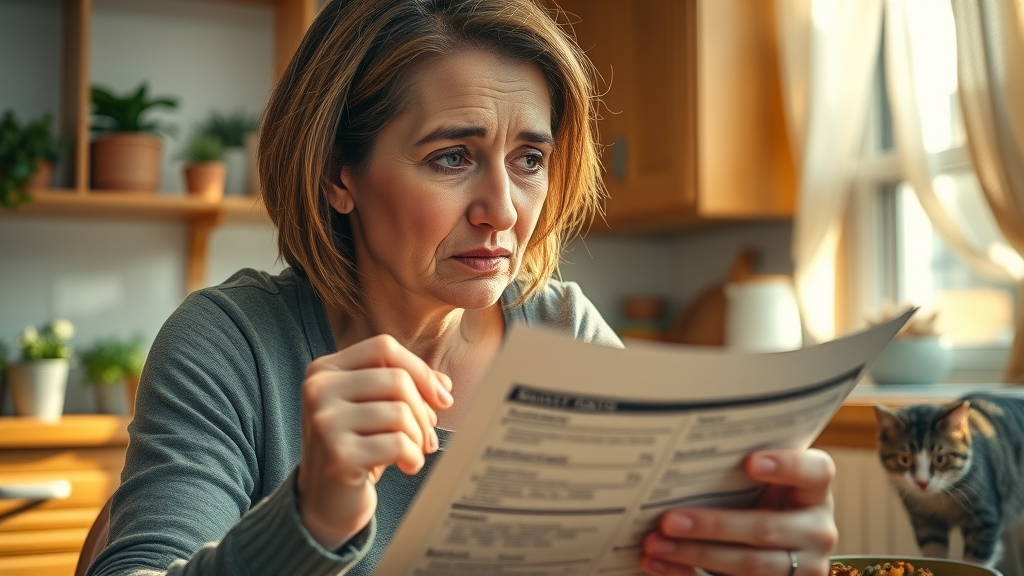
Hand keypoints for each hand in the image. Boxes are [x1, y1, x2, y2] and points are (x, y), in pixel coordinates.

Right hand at [296, 335, 453, 548]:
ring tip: (413, 452)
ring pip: (400, 412)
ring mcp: (325, 421)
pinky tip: (407, 466)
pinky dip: (413, 457)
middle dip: (423, 411)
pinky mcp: (338, 454)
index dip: (420, 370)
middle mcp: (318, 390)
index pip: (383, 348)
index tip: (442, 398)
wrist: (326, 502)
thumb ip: (406, 387)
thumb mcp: (377, 410)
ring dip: (419, 437)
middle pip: (396, 380)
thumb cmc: (357, 448)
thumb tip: (444, 385)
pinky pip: (398, 443)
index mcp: (324, 370)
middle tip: (427, 436)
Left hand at [640, 448, 837, 575]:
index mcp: (814, 492)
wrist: (774, 546)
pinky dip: (687, 574)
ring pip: (749, 564)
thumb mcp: (761, 485)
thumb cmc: (758, 501)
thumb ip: (736, 472)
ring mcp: (804, 568)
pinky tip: (659, 564)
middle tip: (669, 520)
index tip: (750, 462)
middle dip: (713, 525)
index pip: (816, 472)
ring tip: (655, 544)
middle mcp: (816, 531)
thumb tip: (677, 460)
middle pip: (766, 528)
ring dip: (696, 554)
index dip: (787, 466)